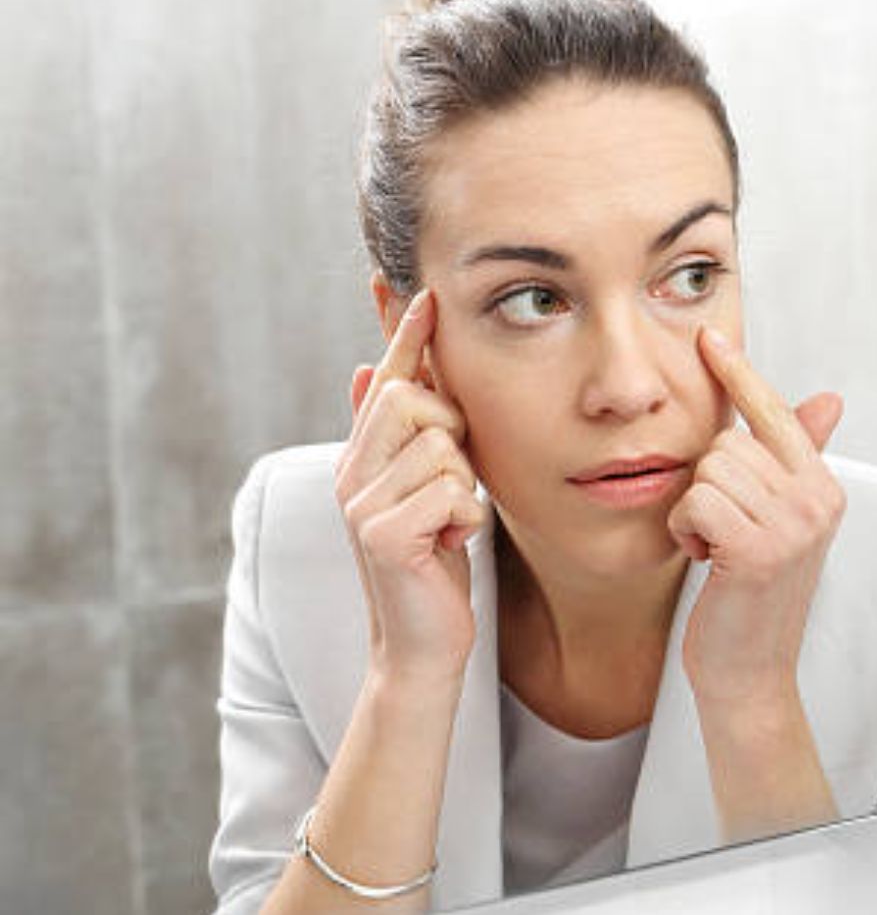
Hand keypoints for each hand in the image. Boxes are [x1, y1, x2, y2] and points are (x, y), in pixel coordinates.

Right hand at [333, 290, 483, 684]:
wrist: (422, 642)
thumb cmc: (434, 564)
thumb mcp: (426, 490)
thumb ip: (406, 437)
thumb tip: (370, 369)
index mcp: (363, 457)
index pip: (386, 381)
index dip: (406, 335)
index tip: (422, 291)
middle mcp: (352, 473)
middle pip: (410, 397)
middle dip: (453, 430)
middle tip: (455, 481)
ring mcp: (360, 504)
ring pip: (440, 446)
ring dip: (465, 485)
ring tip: (450, 522)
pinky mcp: (383, 536)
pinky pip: (451, 491)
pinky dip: (468, 517)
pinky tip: (451, 545)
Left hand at [670, 326, 845, 708]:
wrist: (749, 673)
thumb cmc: (753, 597)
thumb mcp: (780, 521)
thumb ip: (797, 458)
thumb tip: (829, 399)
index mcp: (824, 487)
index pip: (775, 414)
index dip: (739, 375)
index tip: (709, 336)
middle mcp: (817, 501)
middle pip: (728, 443)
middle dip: (708, 484)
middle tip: (724, 532)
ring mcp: (792, 526)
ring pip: (709, 470)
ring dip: (695, 511)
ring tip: (717, 549)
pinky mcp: (757, 549)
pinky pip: (696, 502)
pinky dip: (687, 533)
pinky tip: (708, 562)